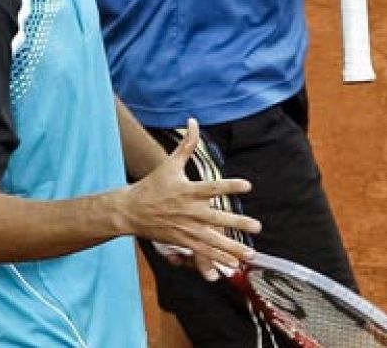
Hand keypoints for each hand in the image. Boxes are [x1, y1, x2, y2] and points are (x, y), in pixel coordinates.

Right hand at [120, 119, 260, 280]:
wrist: (129, 210)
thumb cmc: (152, 185)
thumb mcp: (169, 163)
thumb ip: (187, 144)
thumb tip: (193, 121)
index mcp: (189, 190)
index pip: (213, 187)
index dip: (230, 186)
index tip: (248, 185)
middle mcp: (190, 211)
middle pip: (217, 218)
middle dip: (237, 223)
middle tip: (257, 226)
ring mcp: (186, 228)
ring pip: (212, 240)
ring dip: (232, 248)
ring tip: (250, 254)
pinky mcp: (182, 241)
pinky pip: (202, 252)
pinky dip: (217, 258)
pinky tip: (232, 265)